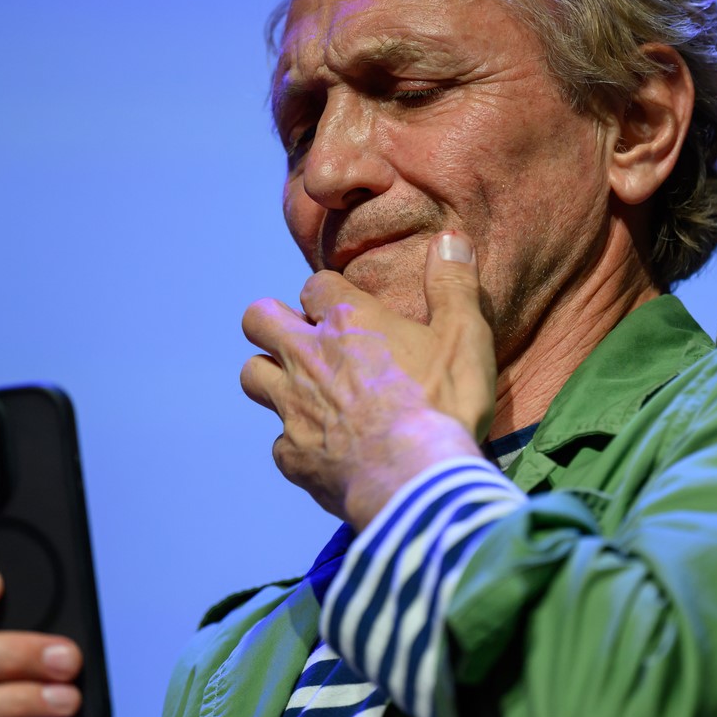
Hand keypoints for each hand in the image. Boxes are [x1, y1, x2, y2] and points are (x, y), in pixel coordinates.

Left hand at [240, 231, 496, 528]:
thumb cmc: (443, 403)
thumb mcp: (464, 335)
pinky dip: (298, 442)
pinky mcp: (293, 455)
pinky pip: (279, 441)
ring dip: (272, 377)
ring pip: (252, 375)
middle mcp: (308, 358)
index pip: (316, 285)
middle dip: (273, 322)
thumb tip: (450, 238)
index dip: (329, 294)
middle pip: (258, 320)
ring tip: (302, 389)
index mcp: (348, 322)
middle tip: (305, 339)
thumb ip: (453, 285)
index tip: (346, 309)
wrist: (417, 478)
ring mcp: (294, 408)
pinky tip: (325, 450)